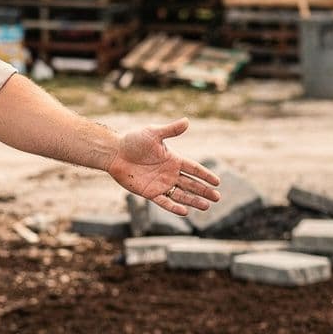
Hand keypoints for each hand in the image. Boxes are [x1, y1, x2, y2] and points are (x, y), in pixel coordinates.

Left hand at [106, 119, 222, 215]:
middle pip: (191, 184)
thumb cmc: (133, 141)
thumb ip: (170, 130)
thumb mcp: (153, 133)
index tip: (218, 182)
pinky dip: (174, 207)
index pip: (194, 169)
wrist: (114, 153)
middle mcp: (169, 173)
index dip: (205, 175)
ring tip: (206, 207)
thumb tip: (187, 121)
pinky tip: (185, 212)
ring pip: (181, 194)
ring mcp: (160, 184)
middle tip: (217, 198)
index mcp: (173, 159)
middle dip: (204, 191)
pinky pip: (164, 202)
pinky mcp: (149, 193)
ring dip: (194, 200)